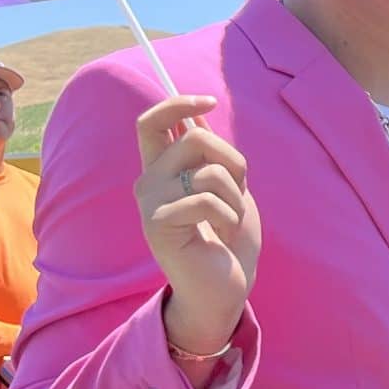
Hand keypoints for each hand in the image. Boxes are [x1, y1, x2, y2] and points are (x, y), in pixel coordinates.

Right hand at [133, 95, 260, 357]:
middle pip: (195, 139)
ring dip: (236, 197)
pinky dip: (228, 216)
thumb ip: (212, 154)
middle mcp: (149, 181)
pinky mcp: (158, 224)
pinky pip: (206, 200)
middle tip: (240, 191)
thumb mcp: (229, 187)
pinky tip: (222, 236)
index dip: (177, 103)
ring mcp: (150, 202)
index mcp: (163, 169)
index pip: (151, 121)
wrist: (224, 287)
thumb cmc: (229, 239)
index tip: (208, 100)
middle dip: (234, 161)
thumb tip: (198, 112)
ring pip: (208, 172)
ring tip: (229, 221)